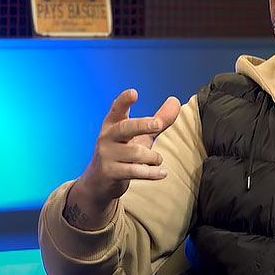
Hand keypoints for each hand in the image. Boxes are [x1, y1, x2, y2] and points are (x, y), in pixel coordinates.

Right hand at [64, 89, 180, 228]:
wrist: (98, 181)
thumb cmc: (123, 152)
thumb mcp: (140, 135)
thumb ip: (158, 119)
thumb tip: (175, 100)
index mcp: (113, 124)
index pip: (117, 109)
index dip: (124, 100)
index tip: (134, 92)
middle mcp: (107, 137)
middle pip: (125, 128)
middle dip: (142, 125)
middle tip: (158, 124)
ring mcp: (107, 155)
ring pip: (135, 152)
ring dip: (152, 157)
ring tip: (157, 160)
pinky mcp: (110, 172)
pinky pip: (134, 171)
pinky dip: (151, 173)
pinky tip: (163, 173)